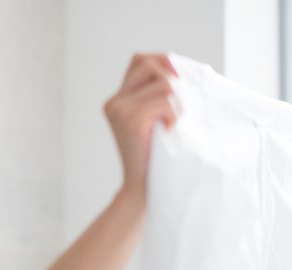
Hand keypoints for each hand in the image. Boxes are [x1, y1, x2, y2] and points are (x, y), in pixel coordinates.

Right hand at [103, 53, 179, 197]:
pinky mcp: (132, 119)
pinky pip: (167, 101)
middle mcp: (114, 102)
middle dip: (171, 80)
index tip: (177, 79)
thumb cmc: (154, 155)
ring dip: (177, 104)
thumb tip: (177, 69)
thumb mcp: (153, 120)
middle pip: (150, 64)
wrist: (143, 187)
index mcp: (116, 100)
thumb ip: (155, 96)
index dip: (161, 61)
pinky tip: (168, 132)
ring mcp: (120, 109)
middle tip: (176, 107)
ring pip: (164, 84)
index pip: (139, 60)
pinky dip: (175, 116)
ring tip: (170, 125)